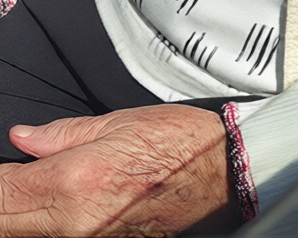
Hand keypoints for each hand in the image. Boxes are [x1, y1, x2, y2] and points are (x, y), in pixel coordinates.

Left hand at [0, 105, 240, 235]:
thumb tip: (23, 138)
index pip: (0, 193)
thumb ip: (63, 135)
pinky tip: (50, 209)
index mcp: (74, 181)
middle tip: (12, 179)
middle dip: (1, 200)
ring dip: (17, 215)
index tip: (2, 166)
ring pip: (25, 237)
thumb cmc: (182, 145)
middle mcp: (74, 224)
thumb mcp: (120, 122)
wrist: (226, 177)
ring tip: (28, 193)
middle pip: (4, 223)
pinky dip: (43, 226)